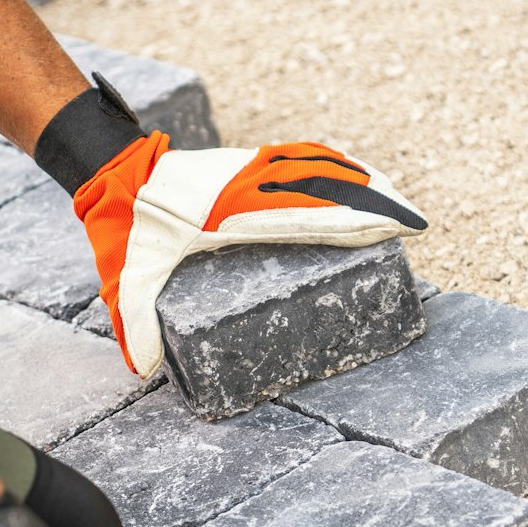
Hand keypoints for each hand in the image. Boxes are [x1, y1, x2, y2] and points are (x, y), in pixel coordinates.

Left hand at [32, 82, 426, 376]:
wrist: (112, 172)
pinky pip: (298, 156)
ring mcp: (250, 169)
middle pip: (326, 188)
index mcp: (234, 215)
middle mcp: (251, 187)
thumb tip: (143, 371)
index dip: (356, 219)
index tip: (394, 228)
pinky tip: (350, 168)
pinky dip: (329, 160)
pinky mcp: (244, 161)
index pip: (309, 215)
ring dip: (360, 178)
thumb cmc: (125, 229)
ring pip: (318, 166)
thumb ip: (135, 325)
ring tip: (396, 197)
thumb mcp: (126, 280)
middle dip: (375, 202)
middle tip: (415, 221)